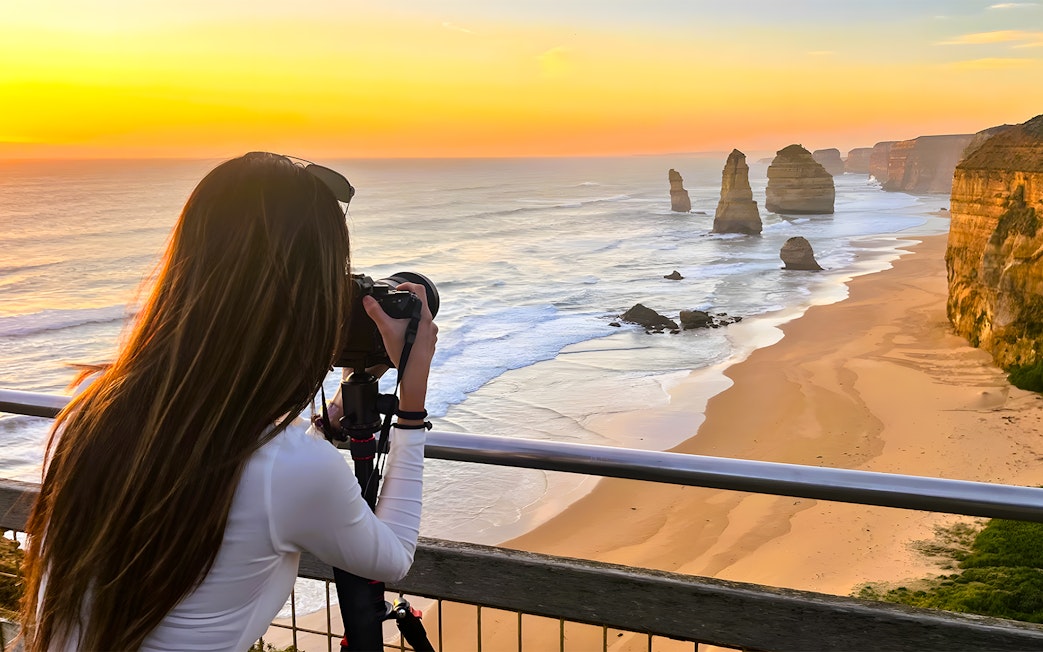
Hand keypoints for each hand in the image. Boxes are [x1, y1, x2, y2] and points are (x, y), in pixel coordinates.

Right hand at [362, 282, 437, 412]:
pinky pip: (423, 332)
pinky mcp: (431, 343)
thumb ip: (376, 312)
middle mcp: (431, 322)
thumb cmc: (404, 352)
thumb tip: (367, 300)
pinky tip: (404, 338)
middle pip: (420, 305)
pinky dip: (414, 331)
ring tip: (398, 326)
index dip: (407, 285)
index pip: (419, 289)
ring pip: (422, 320)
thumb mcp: (386, 329)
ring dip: (411, 319)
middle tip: (394, 309)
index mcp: (423, 314)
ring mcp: (432, 333)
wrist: (414, 374)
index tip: (399, 289)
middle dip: (406, 305)